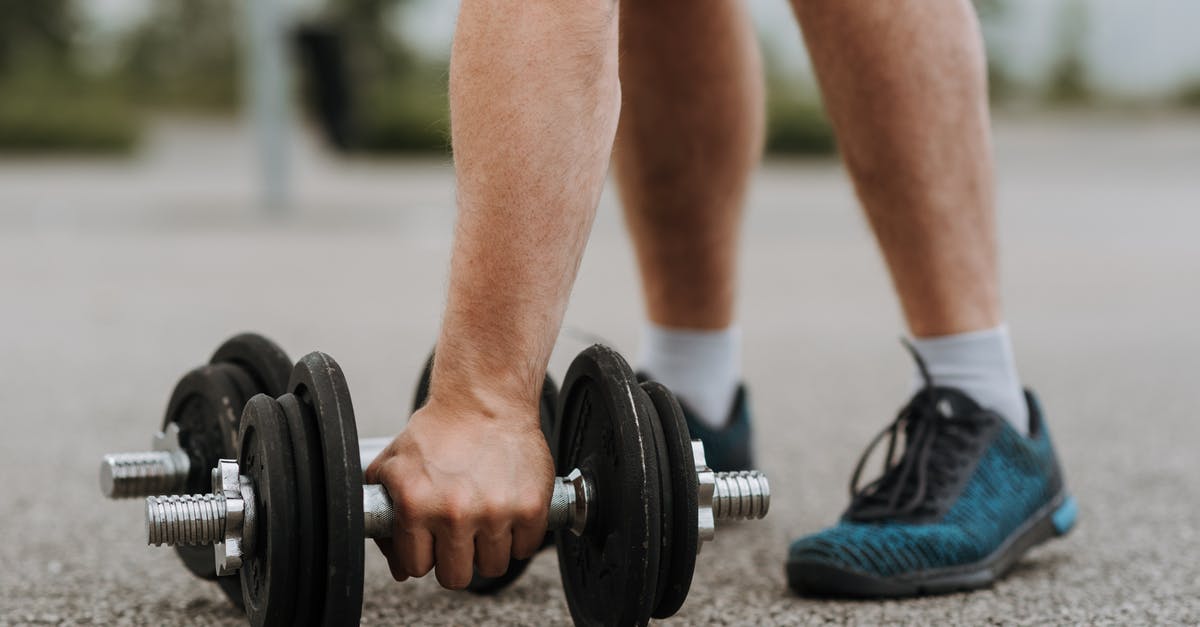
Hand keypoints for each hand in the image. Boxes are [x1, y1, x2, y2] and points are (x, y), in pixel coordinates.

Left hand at [364, 397, 552, 588]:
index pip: (416, 566)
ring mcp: (496, 512)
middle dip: (455, 558)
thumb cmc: (439, 431)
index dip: (423, 553)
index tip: (432, 539)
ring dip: (488, 548)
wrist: (485, 399)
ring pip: (492, 567)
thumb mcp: (393, 466)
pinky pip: (524, 548)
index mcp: (416, 505)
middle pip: (455, 577)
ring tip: (485, 518)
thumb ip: (383, 518)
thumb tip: (399, 567)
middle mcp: (455, 513)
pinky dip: (519, 535)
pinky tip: (508, 510)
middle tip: (460, 532)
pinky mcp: (530, 508)